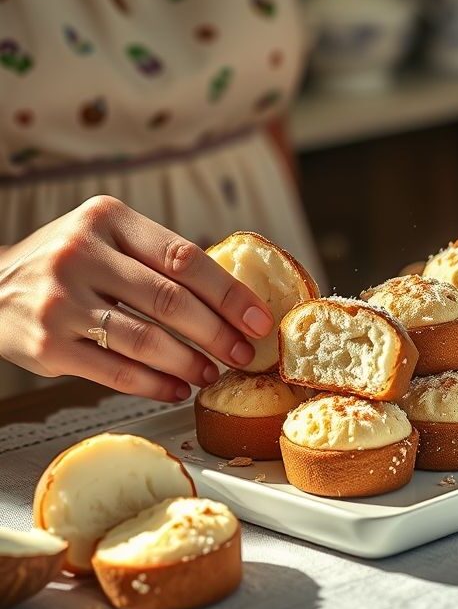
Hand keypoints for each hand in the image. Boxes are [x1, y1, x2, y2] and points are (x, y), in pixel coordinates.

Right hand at [0, 196, 272, 401]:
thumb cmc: (68, 264)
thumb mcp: (105, 238)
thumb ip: (156, 259)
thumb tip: (231, 300)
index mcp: (108, 219)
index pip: (184, 257)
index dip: (229, 293)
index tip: (259, 319)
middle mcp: (81, 254)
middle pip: (170, 300)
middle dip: (217, 333)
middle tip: (243, 354)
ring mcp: (61, 300)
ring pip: (145, 340)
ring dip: (189, 363)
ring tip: (211, 373)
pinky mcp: (48, 345)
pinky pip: (116, 372)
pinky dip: (155, 385)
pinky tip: (176, 389)